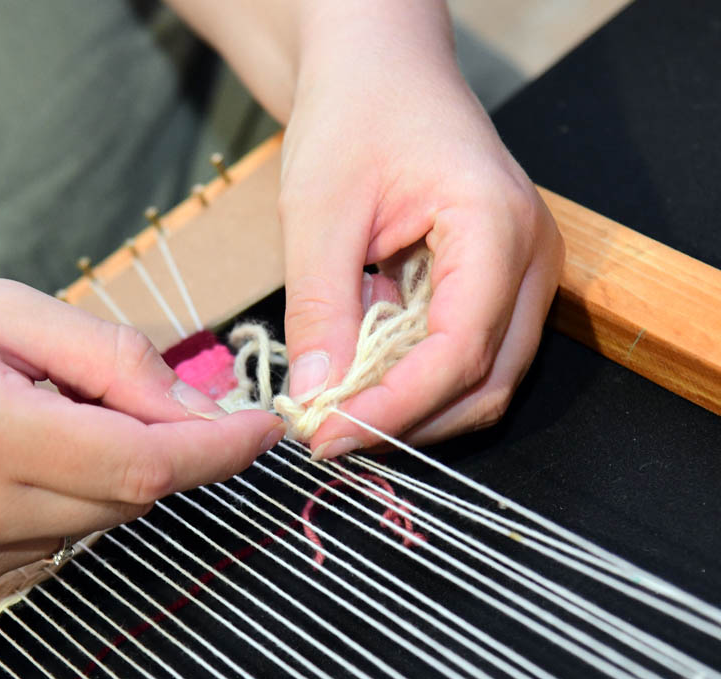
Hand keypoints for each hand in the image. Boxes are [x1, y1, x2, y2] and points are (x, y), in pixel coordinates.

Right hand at [0, 277, 281, 600]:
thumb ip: (106, 356)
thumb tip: (196, 403)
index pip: (144, 465)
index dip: (217, 450)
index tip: (265, 429)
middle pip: (125, 499)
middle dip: (155, 446)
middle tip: (118, 387)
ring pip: (88, 528)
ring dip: (99, 474)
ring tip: (30, 411)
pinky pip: (42, 550)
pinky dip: (55, 504)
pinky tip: (1, 456)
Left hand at [278, 3, 563, 456]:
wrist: (378, 72)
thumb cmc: (353, 117)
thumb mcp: (318, 212)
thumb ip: (321, 309)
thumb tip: (317, 397)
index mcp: (496, 226)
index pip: (460, 351)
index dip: (393, 408)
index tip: (327, 436)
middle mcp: (530, 257)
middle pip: (485, 380)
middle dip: (405, 421)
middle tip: (326, 437)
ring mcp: (521, 273)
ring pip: (481, 378)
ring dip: (410, 407)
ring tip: (335, 409)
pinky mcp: (496, 284)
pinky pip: (465, 353)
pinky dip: (412, 378)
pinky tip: (358, 373)